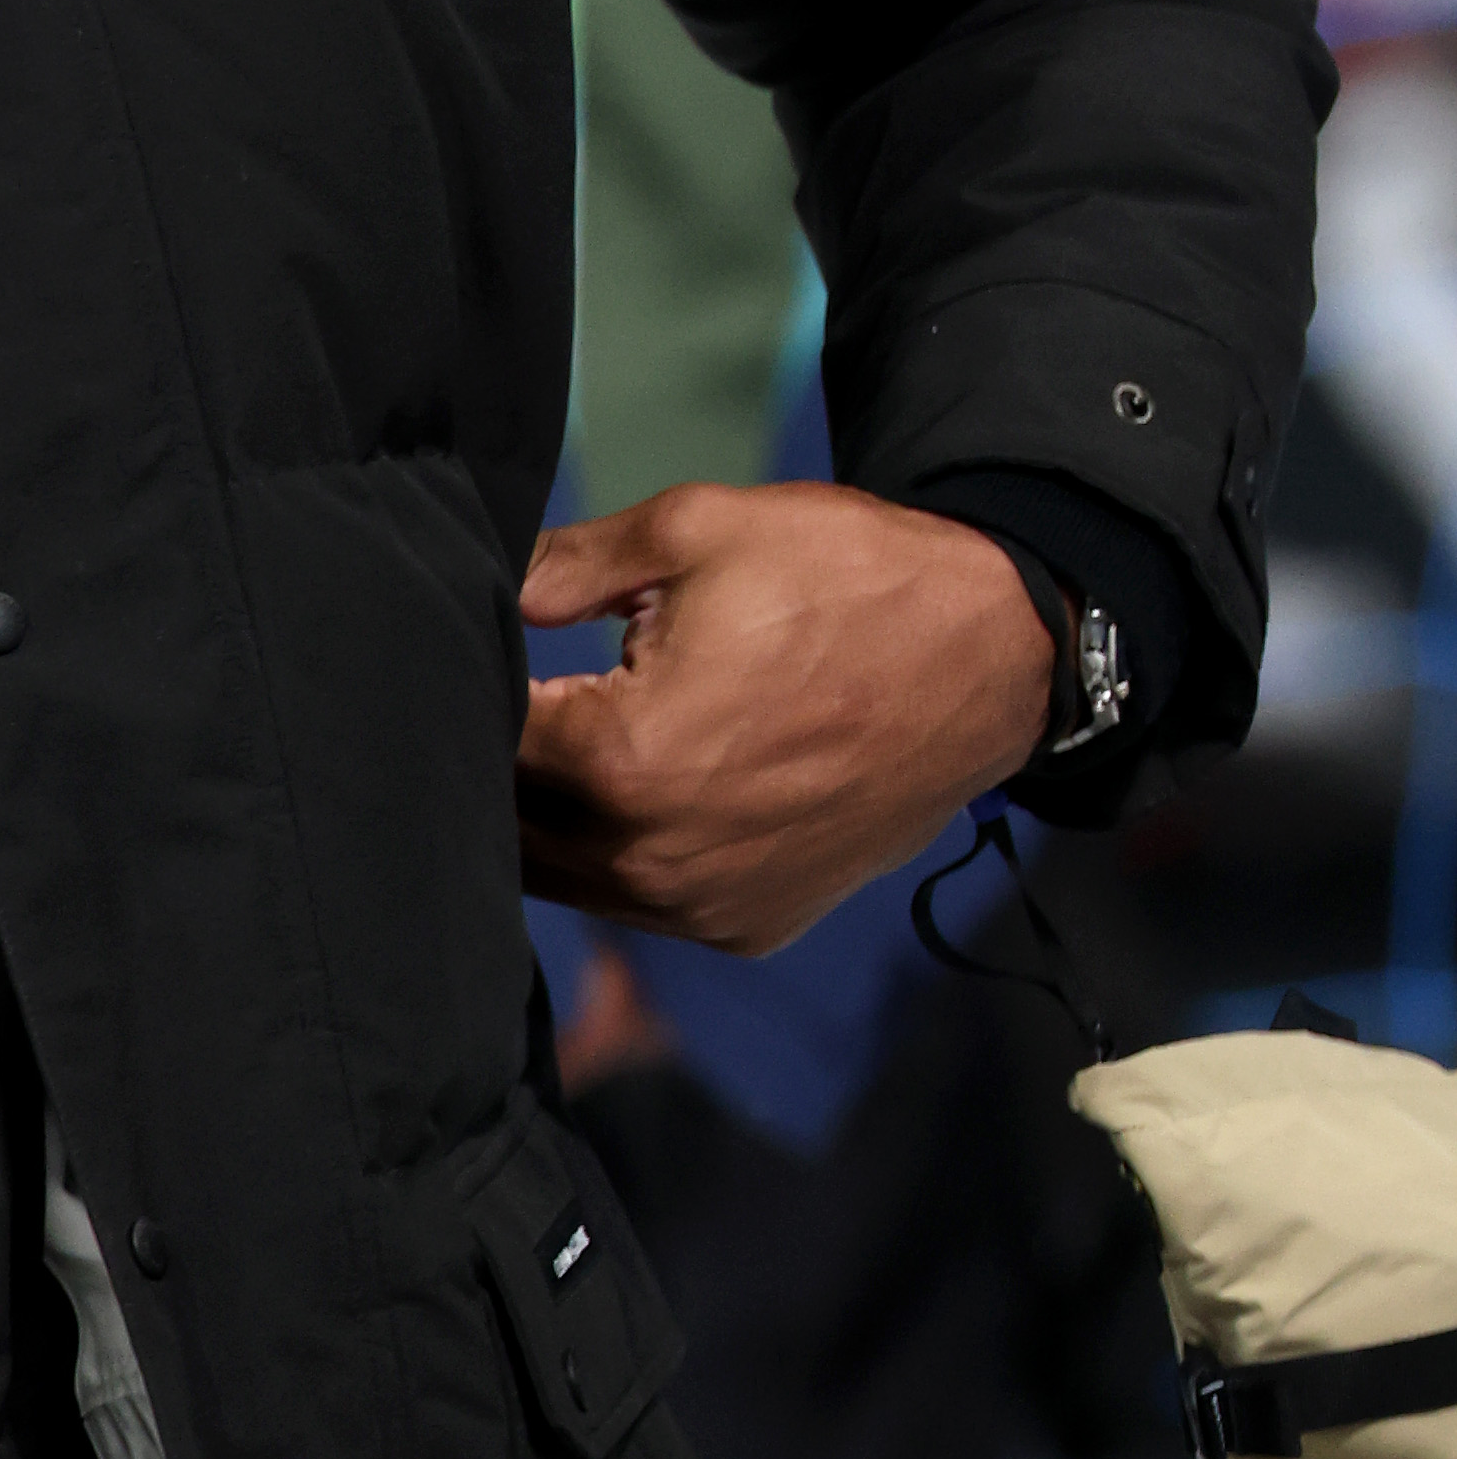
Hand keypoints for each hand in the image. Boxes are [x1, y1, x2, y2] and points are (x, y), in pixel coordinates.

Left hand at [517, 481, 1049, 955]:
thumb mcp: (695, 529)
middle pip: (510, 824)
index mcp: (622, 761)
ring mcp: (701, 910)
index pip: (488, 743)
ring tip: (563, 745)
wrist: (994, 658)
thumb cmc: (846, 579)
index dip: (466, 692)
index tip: (464, 653)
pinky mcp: (746, 928)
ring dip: (546, 820)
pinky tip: (632, 796)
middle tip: (515, 699)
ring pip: (562, 878)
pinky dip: (618, 859)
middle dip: (499, 763)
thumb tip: (488, 585)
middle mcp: (651, 861)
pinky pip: (638, 906)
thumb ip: (567, 565)